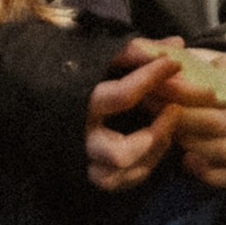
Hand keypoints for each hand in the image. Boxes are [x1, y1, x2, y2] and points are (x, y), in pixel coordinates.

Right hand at [85, 38, 179, 194]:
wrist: (48, 103)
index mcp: (81, 103)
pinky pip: (122, 182)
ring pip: (123, 176)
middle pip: (120, 154)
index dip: (150, 79)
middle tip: (176, 110)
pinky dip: (144, 167)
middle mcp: (83, 139)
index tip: (175, 63)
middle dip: (155, 135)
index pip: (120, 96)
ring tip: (170, 130)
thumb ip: (137, 52)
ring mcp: (89, 160)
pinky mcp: (95, 173)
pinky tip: (158, 145)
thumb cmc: (84, 76)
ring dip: (152, 154)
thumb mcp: (106, 59)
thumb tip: (177, 43)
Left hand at [167, 46, 225, 190]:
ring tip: (167, 133)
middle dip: (183, 118)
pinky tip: (186, 160)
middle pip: (223, 121)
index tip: (157, 85)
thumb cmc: (199, 76)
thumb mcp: (191, 57)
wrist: (217, 98)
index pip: (225, 84)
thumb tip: (157, 61)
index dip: (188, 88)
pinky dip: (209, 172)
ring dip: (192, 143)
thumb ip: (174, 55)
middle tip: (153, 111)